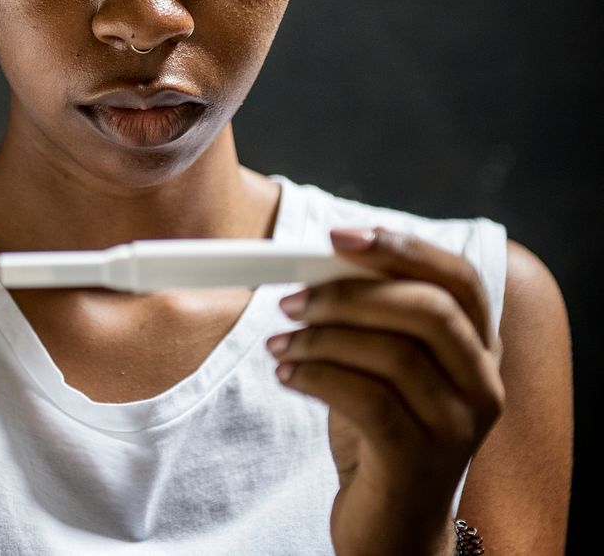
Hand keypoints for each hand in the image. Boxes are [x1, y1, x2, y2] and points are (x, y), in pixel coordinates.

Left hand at [266, 227, 504, 555]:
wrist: (393, 524)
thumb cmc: (382, 430)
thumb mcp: (384, 366)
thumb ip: (373, 316)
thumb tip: (318, 261)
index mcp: (478, 348)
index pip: (458, 278)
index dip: (401, 248)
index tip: (338, 237)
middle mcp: (481, 384)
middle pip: (426, 310)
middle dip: (350, 294)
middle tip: (292, 299)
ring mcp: (458, 425)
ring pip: (394, 354)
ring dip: (322, 338)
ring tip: (279, 343)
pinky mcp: (420, 460)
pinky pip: (367, 399)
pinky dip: (316, 377)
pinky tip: (286, 375)